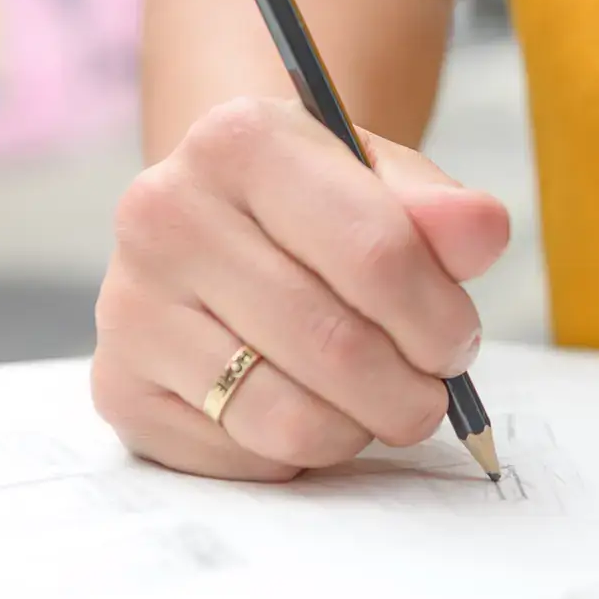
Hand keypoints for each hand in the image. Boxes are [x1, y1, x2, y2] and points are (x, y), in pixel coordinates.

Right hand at [93, 97, 510, 480]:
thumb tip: (480, 233)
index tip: (458, 343)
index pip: (375, 254)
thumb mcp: (383, 184)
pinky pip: (240, 459)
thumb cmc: (315, 208)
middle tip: (429, 395)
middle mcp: (164, 213)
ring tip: (366, 402)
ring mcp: (128, 304)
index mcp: (239, 140)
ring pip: (286, 419)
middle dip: (410, 392)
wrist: (219, 223)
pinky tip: (296, 404)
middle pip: (334, 345)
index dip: (439, 318)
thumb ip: (442, 211)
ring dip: (355, 429)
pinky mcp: (117, 386)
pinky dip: (292, 454)